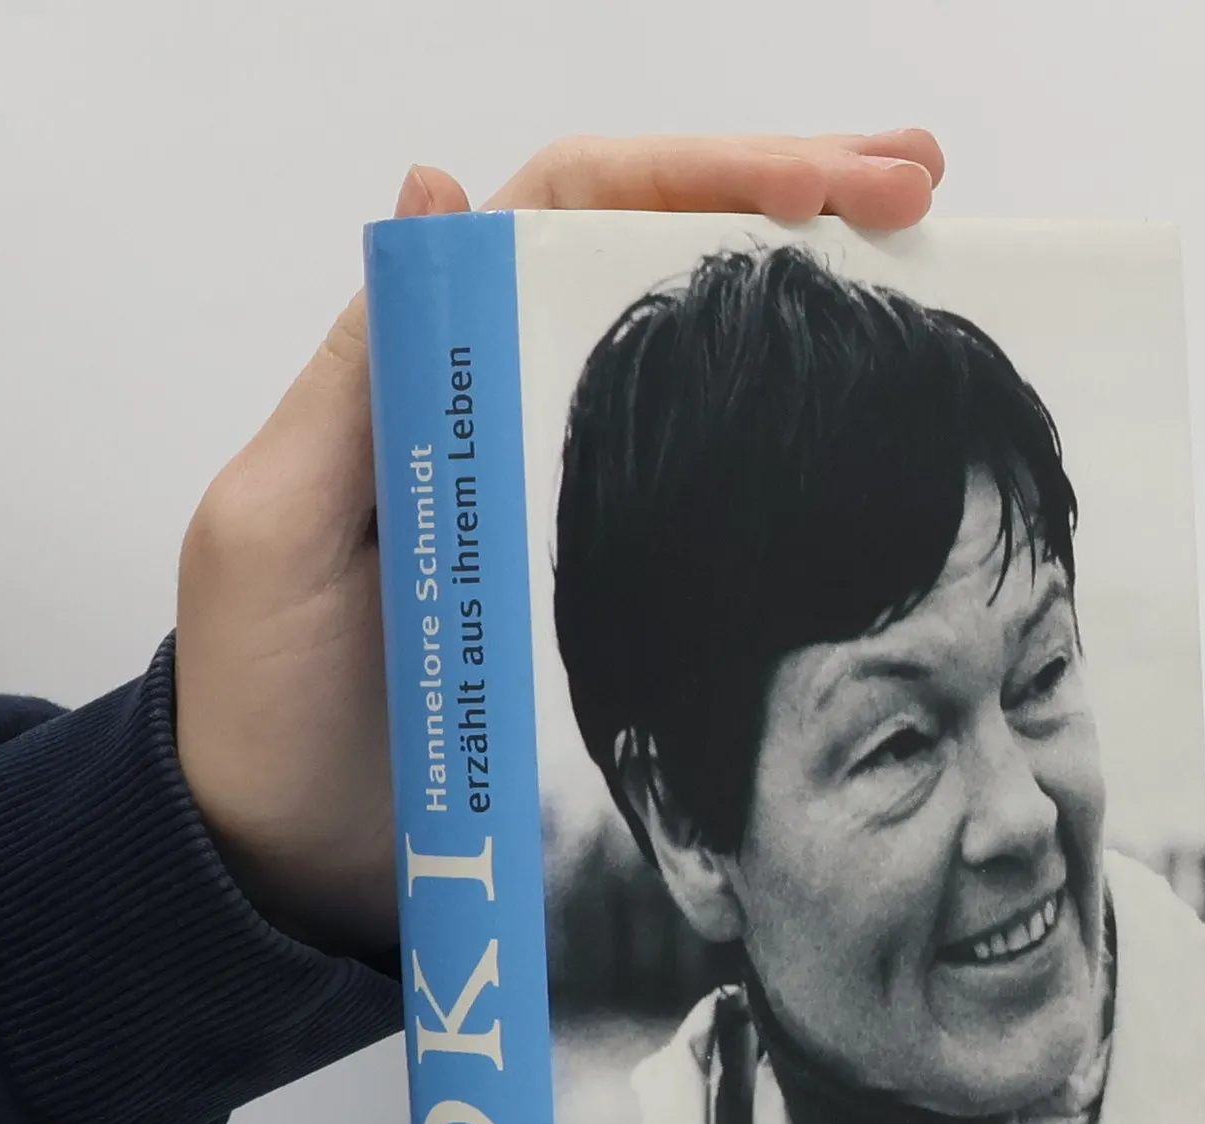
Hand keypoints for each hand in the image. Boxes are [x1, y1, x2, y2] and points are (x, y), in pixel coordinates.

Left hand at [173, 131, 944, 954]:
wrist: (295, 868)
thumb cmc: (264, 707)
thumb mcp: (276, 531)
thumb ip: (353, 380)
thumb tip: (438, 186)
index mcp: (432, 370)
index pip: (574, 211)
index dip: (704, 173)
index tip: (831, 178)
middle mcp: (513, 412)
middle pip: (659, 259)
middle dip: (795, 199)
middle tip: (923, 184)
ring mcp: (569, 500)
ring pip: (704, 362)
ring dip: (817, 301)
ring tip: (940, 272)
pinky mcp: (607, 589)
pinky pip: (712, 495)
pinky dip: (799, 447)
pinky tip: (885, 432)